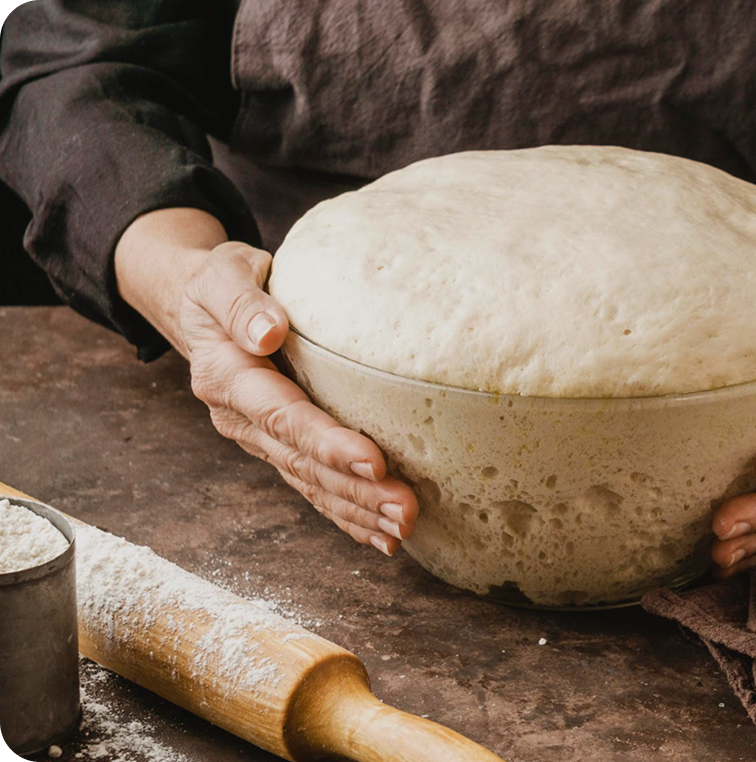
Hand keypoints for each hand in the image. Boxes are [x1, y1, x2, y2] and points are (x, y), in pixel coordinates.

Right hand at [116, 209, 417, 554]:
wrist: (200, 306)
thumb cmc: (220, 283)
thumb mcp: (223, 275)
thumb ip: (241, 302)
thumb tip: (268, 332)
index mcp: (228, 379)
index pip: (285, 417)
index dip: (328, 443)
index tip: (374, 461)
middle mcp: (242, 420)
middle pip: (304, 463)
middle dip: (356, 492)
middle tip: (406, 510)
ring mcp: (260, 440)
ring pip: (312, 484)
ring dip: (358, 511)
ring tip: (404, 529)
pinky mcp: (279, 447)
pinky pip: (313, 487)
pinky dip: (346, 515)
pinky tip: (382, 536)